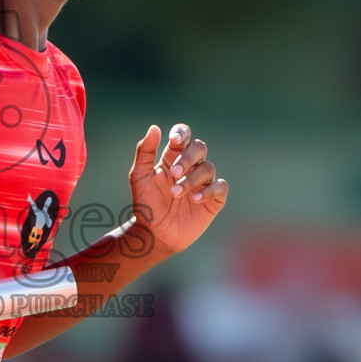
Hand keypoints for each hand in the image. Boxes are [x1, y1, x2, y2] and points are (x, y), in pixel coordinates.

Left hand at [128, 123, 229, 256]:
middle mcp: (190, 167)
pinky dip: (209, 191)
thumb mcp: (139, 177)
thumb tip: (154, 128)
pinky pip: (220, 187)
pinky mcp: (213, 199)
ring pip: (208, 168)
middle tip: (173, 173)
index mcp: (172, 157)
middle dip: (187, 158)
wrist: (154, 233)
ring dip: (191, 179)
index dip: (182, 133)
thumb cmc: (146, 203)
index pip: (183, 136)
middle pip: (199, 148)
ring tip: (175, 193)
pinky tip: (194, 199)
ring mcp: (203, 182)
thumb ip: (145, 152)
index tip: (174, 140)